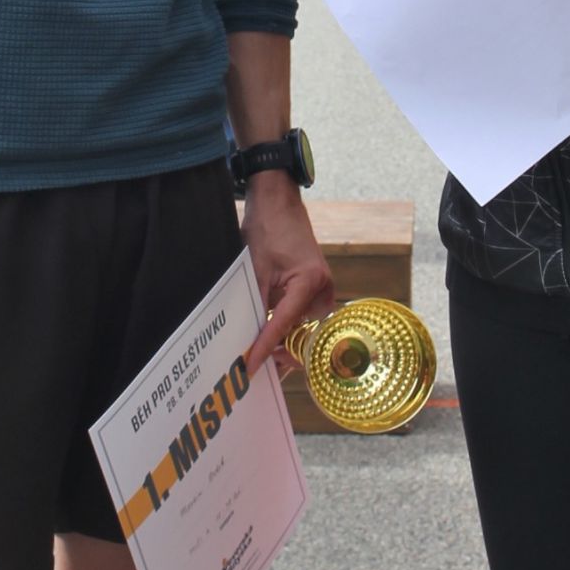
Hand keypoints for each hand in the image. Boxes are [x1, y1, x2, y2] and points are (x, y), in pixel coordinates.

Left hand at [241, 176, 334, 372]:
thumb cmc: (267, 229)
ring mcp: (322, 288)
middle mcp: (322, 288)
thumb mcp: (254, 270)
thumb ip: (255, 306)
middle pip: (301, 332)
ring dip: (283, 338)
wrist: (278, 203)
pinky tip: (267, 333)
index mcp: (310, 281)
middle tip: (256, 364)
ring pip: (302, 326)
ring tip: (258, 352)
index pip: (284, 325)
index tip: (250, 366)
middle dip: (281, 350)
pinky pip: (301, 314)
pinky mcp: (315, 287)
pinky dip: (286, 324)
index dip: (265, 348)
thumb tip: (247, 339)